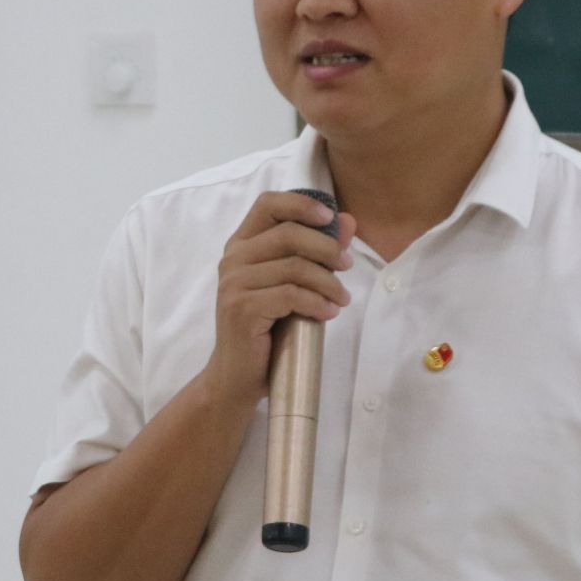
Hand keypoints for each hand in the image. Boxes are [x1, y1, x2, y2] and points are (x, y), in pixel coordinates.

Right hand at [200, 191, 356, 405]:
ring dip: (328, 282)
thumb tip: (348, 221)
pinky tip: (328, 314)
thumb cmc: (267, 329)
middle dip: (327, 248)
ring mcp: (234, 284)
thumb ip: (316, 251)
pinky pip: (291, 295)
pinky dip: (317, 303)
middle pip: (289, 234)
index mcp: (241, 245)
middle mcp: (233, 259)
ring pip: (295, 267)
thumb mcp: (293, 284)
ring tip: (341, 298)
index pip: (268, 203)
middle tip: (347, 266)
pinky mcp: (242, 309)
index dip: (302, 203)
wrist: (236, 377)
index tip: (331, 219)